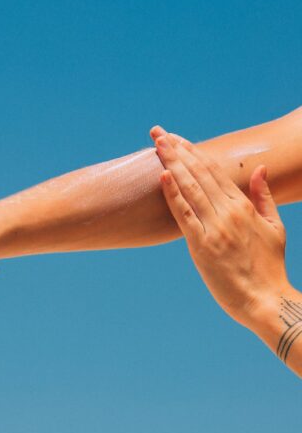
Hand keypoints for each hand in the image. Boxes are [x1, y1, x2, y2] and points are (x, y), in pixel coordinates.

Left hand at [149, 126, 288, 327]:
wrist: (266, 300)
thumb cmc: (270, 265)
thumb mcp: (274, 226)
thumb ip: (263, 196)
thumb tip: (260, 169)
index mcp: (242, 206)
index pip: (214, 170)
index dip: (193, 151)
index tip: (177, 138)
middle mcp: (227, 212)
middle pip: (198, 173)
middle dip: (177, 150)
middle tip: (158, 132)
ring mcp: (214, 228)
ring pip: (190, 188)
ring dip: (172, 163)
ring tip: (157, 144)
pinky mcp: (202, 246)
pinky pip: (184, 215)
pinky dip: (173, 195)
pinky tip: (162, 176)